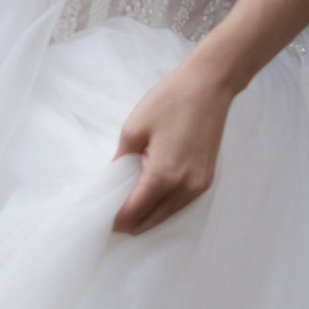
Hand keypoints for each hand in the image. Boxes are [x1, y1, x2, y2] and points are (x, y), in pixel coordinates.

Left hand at [111, 53, 235, 234]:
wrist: (210, 85)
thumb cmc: (170, 101)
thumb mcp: (134, 129)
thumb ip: (120, 161)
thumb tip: (113, 182)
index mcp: (163, 177)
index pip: (133, 214)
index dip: (114, 220)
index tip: (99, 218)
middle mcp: (184, 189)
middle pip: (150, 222)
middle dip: (129, 222)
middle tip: (110, 213)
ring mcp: (198, 187)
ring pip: (166, 216)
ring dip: (146, 215)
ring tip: (126, 203)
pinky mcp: (206, 180)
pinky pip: (179, 204)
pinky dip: (162, 205)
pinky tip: (149, 193)